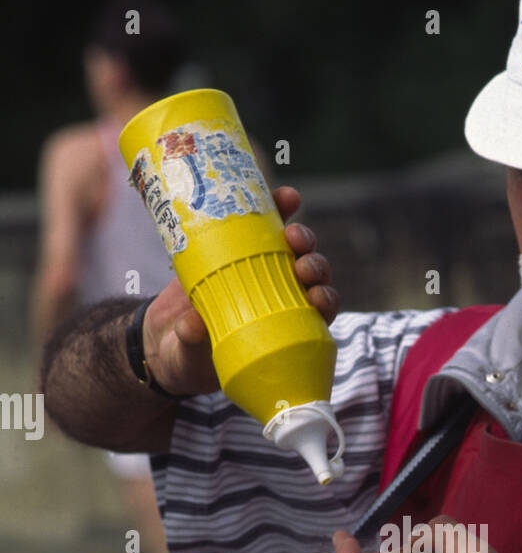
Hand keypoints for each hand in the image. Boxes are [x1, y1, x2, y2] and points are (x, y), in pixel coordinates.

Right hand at [144, 186, 339, 395]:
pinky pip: (266, 225)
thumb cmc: (189, 355)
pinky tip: (282, 197)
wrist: (165, 334)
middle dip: (314, 266)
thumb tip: (192, 326)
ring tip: (290, 229)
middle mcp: (280, 296)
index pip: (318, 313)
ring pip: (295, 249)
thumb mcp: (188, 353)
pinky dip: (277, 210)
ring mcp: (262, 268)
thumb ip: (191, 341)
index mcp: (282, 327)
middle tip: (302, 265)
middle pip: (312, 277)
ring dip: (300, 235)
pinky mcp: (241, 246)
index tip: (317, 298)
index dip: (325, 302)